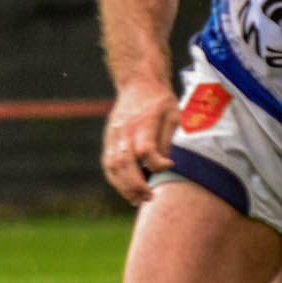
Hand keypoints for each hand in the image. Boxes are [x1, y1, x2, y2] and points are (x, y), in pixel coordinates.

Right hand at [101, 83, 177, 204]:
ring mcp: (114, 135)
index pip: (146, 149)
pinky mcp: (109, 139)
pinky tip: (127, 190)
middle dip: (137, 184)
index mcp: (144, 121)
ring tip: (138, 199)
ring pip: (113, 166)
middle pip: (126, 162)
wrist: (137, 82)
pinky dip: (115, 180)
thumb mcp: (173, 113)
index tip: (170, 164)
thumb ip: (168, 138)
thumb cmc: (160, 100)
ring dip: (124, 186)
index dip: (158, 163)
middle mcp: (126, 130)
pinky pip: (108, 164)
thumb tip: (164, 162)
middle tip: (150, 197)